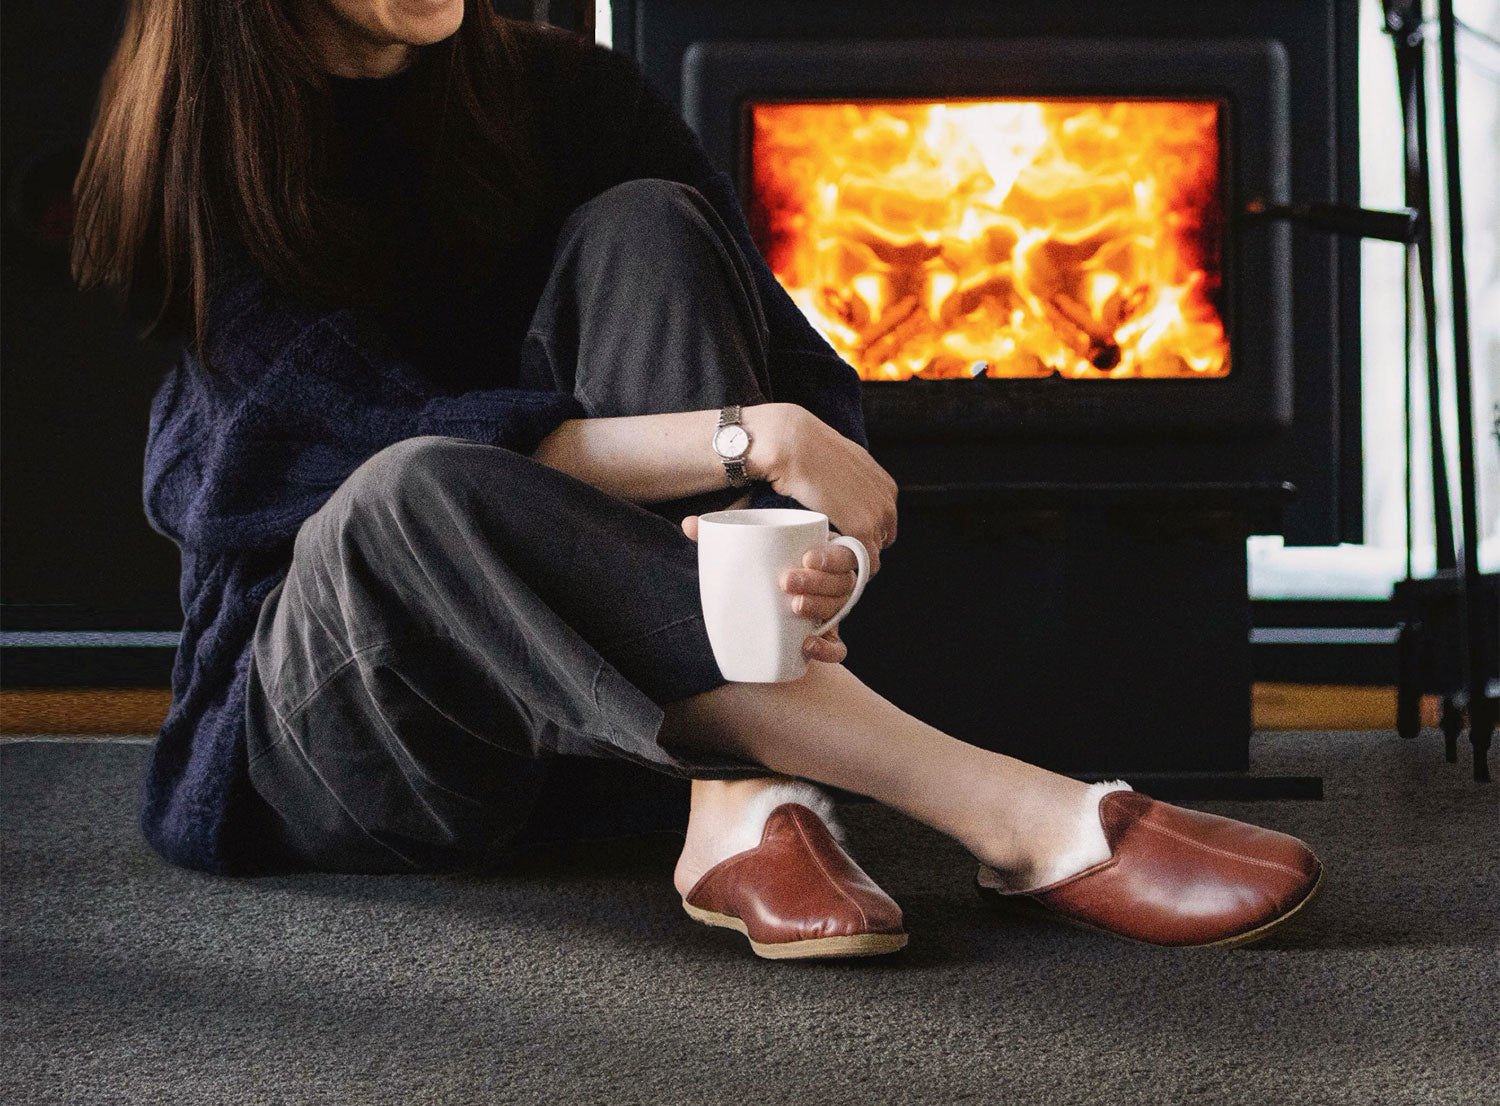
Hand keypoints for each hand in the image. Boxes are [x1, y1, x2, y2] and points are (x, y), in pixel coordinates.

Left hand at [681, 515, 851, 664]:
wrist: (761, 615)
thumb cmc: (760, 573)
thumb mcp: (747, 553)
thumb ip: (721, 537)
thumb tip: (687, 524)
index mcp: (823, 558)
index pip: (842, 554)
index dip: (831, 557)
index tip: (806, 557)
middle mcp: (833, 585)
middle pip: (841, 583)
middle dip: (817, 582)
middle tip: (785, 582)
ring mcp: (831, 613)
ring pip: (839, 610)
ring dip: (819, 608)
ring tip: (793, 607)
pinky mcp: (826, 640)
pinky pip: (837, 649)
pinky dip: (827, 650)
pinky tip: (807, 646)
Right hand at [744, 403, 896, 575]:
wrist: (795, 443)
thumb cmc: (806, 449)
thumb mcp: (838, 460)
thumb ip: (845, 477)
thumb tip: (828, 486)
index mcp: (885, 486)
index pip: (883, 523)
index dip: (862, 534)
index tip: (839, 537)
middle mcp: (888, 501)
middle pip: (880, 541)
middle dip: (858, 548)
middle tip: (829, 551)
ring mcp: (878, 516)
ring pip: (872, 555)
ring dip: (850, 561)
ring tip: (823, 559)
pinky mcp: (863, 529)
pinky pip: (864, 563)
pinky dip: (847, 568)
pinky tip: (827, 565)